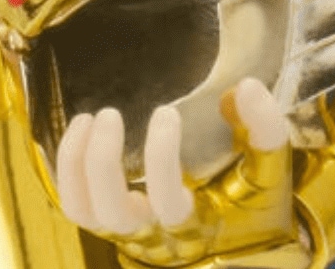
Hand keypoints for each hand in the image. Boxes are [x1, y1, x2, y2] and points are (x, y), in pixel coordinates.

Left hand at [55, 78, 290, 237]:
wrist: (239, 245)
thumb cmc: (252, 207)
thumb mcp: (268, 173)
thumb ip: (264, 131)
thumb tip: (246, 89)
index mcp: (192, 226)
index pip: (166, 202)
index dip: (160, 157)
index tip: (166, 113)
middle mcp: (152, 235)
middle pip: (111, 213)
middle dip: (102, 162)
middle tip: (110, 114)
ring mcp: (126, 230)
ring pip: (82, 211)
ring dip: (74, 164)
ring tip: (86, 119)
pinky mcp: (108, 218)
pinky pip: (73, 202)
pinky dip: (65, 168)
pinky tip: (77, 130)